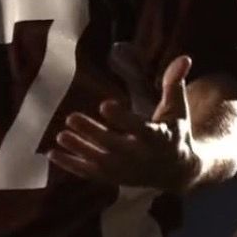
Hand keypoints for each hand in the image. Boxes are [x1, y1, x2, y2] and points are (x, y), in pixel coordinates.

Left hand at [47, 48, 201, 192]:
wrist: (179, 171)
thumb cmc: (175, 131)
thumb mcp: (178, 108)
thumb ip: (175, 83)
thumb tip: (184, 57)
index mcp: (159, 138)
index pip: (141, 129)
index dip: (123, 119)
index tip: (104, 104)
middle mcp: (142, 158)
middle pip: (115, 147)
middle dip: (93, 134)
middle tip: (71, 117)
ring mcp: (127, 171)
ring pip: (100, 163)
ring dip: (79, 150)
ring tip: (60, 136)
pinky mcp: (115, 178)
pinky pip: (91, 174)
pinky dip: (72, 166)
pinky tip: (52, 154)